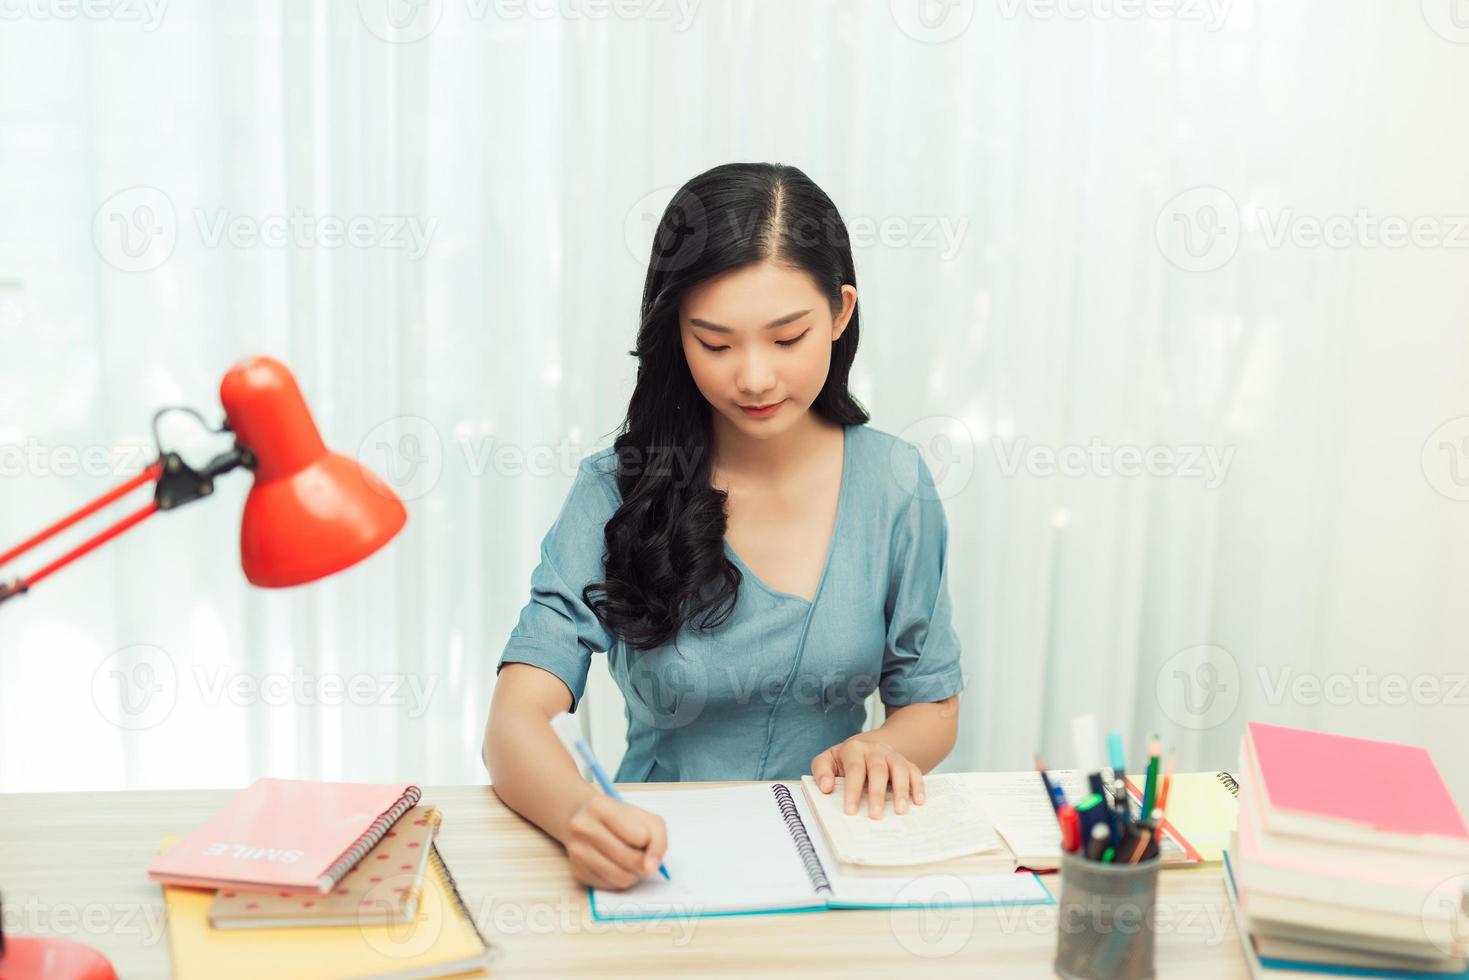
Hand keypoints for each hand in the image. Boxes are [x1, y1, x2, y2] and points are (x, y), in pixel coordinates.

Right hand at [561, 794, 667, 890]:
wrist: (584, 820)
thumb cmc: (618, 818)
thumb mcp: (644, 817)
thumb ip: (657, 840)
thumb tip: (650, 868)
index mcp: (600, 806)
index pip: (641, 836)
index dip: (648, 840)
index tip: (642, 835)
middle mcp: (583, 827)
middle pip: (632, 860)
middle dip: (644, 861)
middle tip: (640, 852)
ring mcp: (576, 851)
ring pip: (622, 878)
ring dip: (634, 874)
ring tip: (630, 860)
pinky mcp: (577, 871)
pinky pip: (610, 886)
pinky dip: (620, 879)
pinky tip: (616, 865)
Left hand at [811, 735, 926, 818]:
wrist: (867, 747)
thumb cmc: (844, 760)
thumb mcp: (827, 761)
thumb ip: (822, 772)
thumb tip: (826, 788)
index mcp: (853, 749)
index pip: (854, 770)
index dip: (852, 790)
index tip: (850, 811)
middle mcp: (875, 750)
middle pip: (878, 770)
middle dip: (877, 794)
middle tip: (875, 816)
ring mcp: (892, 755)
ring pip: (899, 769)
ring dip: (901, 791)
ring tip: (900, 812)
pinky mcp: (906, 762)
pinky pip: (915, 771)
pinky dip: (918, 786)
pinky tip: (918, 802)